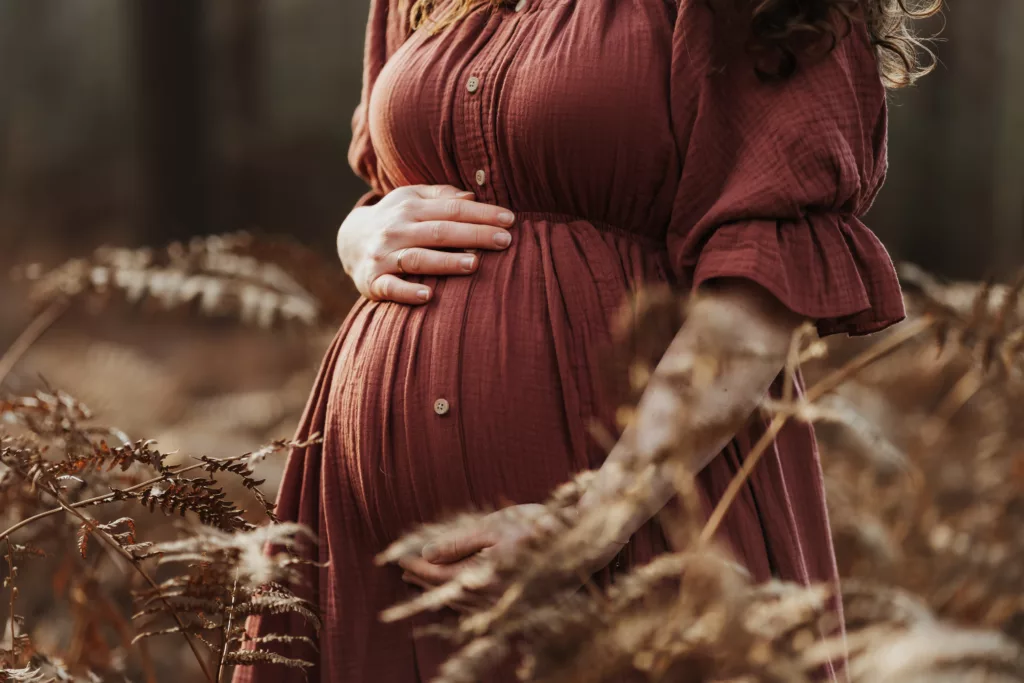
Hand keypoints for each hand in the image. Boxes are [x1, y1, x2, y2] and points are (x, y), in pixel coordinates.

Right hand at [337, 184, 515, 303]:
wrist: (349, 240)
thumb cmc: (395, 218)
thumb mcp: (412, 198)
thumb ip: (442, 196)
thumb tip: (473, 197)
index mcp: (410, 208)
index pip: (453, 209)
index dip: (482, 214)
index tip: (510, 220)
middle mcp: (396, 230)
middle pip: (440, 232)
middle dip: (475, 236)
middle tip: (505, 241)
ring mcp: (383, 256)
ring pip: (418, 258)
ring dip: (446, 262)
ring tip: (475, 265)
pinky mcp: (373, 281)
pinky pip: (391, 287)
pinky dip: (408, 292)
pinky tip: (429, 296)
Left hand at [397, 504, 623, 609]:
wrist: (582, 544)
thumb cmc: (537, 527)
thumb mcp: (494, 526)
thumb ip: (458, 543)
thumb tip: (426, 554)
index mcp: (484, 578)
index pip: (439, 577)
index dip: (417, 568)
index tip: (398, 559)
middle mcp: (492, 598)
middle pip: (448, 594)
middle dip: (424, 580)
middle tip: (403, 568)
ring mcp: (505, 604)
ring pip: (462, 603)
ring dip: (439, 591)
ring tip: (421, 577)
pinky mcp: (516, 603)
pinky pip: (480, 606)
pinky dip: (461, 597)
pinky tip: (455, 589)